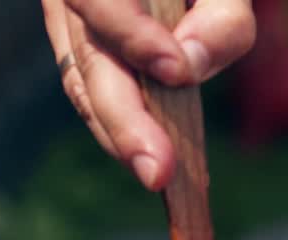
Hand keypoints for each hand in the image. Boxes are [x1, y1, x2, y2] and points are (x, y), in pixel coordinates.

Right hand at [41, 0, 255, 189]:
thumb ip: (221, 15)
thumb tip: (190, 68)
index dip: (132, 36)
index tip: (176, 72)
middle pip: (86, 58)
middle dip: (124, 120)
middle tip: (158, 170)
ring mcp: (66, 27)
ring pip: (83, 87)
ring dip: (121, 137)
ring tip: (159, 174)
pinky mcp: (78, 57)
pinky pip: (93, 99)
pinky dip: (123, 132)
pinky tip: (155, 160)